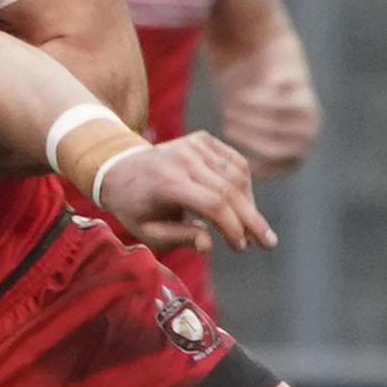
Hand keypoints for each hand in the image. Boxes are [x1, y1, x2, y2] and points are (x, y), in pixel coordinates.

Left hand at [101, 132, 275, 254]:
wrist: (118, 169)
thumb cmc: (134, 207)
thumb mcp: (148, 231)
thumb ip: (179, 237)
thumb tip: (208, 246)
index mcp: (168, 182)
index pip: (213, 204)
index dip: (232, 227)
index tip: (241, 246)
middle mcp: (183, 158)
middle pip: (229, 190)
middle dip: (250, 219)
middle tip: (267, 242)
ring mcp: (193, 145)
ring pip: (236, 174)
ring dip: (249, 203)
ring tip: (253, 228)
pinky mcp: (201, 139)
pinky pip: (233, 160)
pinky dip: (244, 183)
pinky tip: (245, 204)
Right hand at [210, 38, 319, 178]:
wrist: (265, 54)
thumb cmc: (248, 103)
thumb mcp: (247, 132)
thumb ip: (241, 156)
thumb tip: (220, 180)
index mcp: (295, 151)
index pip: (277, 167)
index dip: (253, 164)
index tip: (231, 155)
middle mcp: (306, 133)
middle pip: (276, 145)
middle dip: (248, 138)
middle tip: (226, 126)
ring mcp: (307, 110)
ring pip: (276, 123)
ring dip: (249, 118)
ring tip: (228, 109)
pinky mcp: (300, 86)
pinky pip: (276, 99)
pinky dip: (255, 99)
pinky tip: (241, 94)